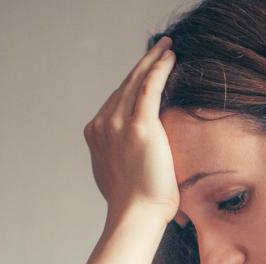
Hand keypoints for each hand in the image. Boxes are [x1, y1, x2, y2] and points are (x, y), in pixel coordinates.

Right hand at [83, 36, 178, 229]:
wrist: (136, 214)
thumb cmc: (135, 203)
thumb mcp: (118, 173)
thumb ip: (120, 155)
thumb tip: (131, 153)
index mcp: (95, 134)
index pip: (116, 100)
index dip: (131, 83)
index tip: (145, 72)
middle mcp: (102, 124)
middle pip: (124, 85)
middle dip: (142, 64)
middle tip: (158, 48)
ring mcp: (118, 123)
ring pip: (136, 80)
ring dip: (152, 60)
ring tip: (166, 47)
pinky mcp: (139, 125)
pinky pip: (149, 86)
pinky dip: (159, 68)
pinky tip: (170, 56)